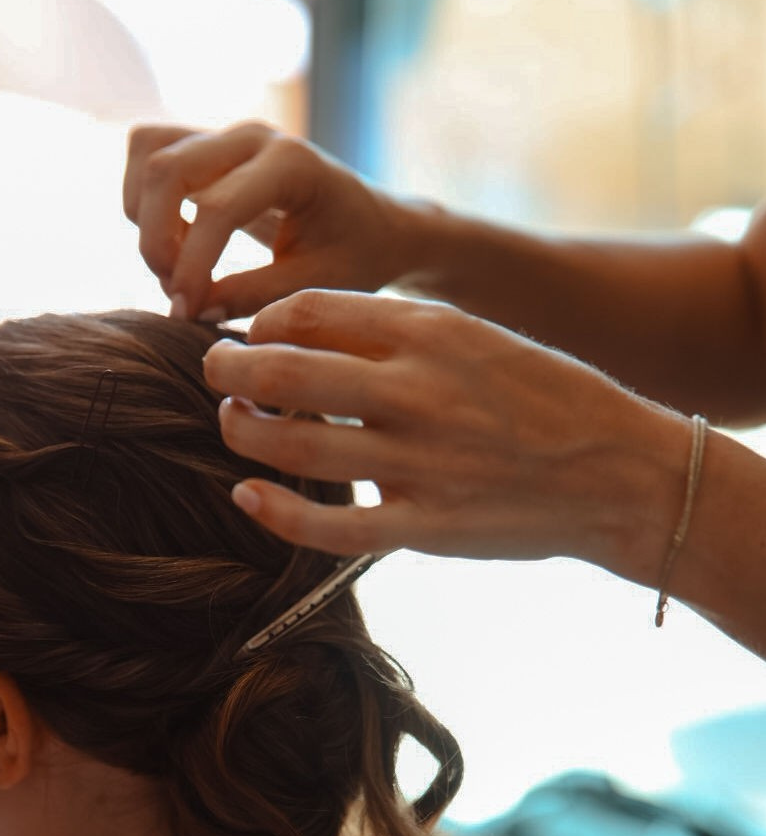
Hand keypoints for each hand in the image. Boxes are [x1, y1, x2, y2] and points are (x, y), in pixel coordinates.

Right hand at [122, 121, 413, 320]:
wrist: (373, 223)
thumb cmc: (353, 256)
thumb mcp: (316, 286)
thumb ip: (253, 296)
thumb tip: (191, 309)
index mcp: (292, 165)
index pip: (216, 208)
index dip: (191, 265)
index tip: (186, 312)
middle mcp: (254, 137)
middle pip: (166, 169)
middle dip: (155, 239)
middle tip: (175, 292)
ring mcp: (228, 133)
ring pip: (149, 151)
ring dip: (146, 215)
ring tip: (178, 263)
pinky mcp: (208, 141)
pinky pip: (149, 149)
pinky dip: (145, 197)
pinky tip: (177, 239)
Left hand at [202, 289, 689, 583]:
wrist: (621, 473)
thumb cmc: (544, 399)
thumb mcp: (476, 336)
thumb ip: (397, 333)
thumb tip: (305, 328)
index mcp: (429, 332)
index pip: (307, 309)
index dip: (260, 320)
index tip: (251, 333)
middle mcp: (416, 391)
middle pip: (282, 370)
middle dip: (228, 368)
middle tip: (215, 371)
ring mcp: (417, 463)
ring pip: (291, 443)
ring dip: (243, 430)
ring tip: (233, 424)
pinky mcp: (421, 526)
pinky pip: (326, 523)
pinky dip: (274, 510)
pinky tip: (247, 496)